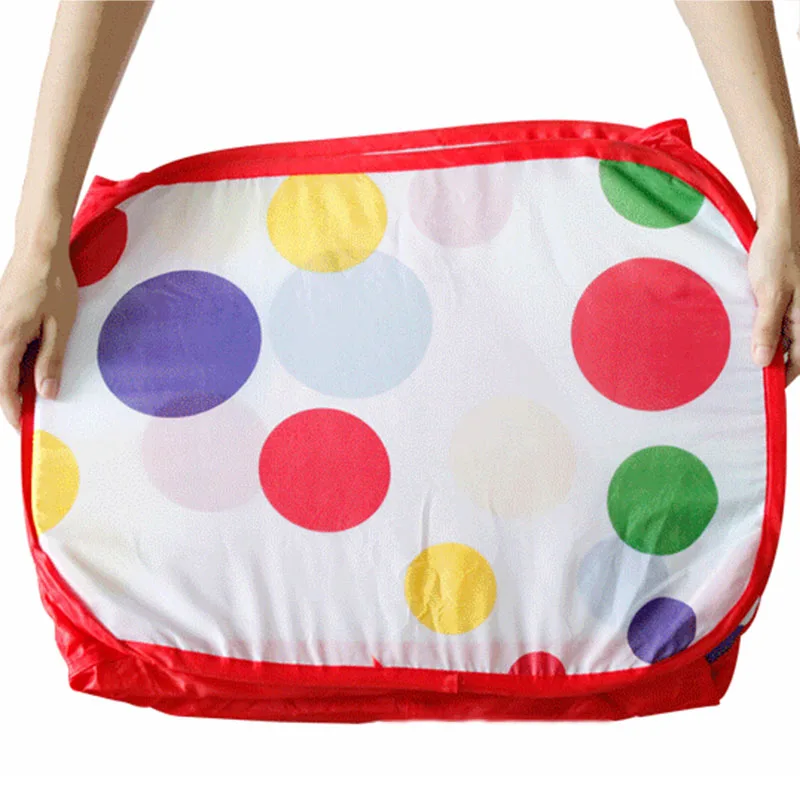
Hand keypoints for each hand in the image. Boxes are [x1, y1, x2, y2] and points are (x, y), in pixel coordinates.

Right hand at [0, 239, 77, 431]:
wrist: (39, 250)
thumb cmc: (54, 284)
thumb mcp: (61, 326)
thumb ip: (51, 360)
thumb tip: (46, 392)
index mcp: (5, 338)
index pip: (1, 386)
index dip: (12, 410)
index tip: (25, 427)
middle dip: (12, 399)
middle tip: (34, 414)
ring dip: (13, 381)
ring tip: (37, 393)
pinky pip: (2, 349)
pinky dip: (13, 364)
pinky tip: (32, 367)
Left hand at [746, 205, 799, 387]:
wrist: (779, 222)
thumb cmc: (778, 253)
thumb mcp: (770, 294)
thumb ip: (767, 328)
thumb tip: (764, 361)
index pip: (798, 359)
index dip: (782, 375)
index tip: (762, 389)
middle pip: (790, 348)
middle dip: (770, 361)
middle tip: (744, 375)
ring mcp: (794, 304)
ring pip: (781, 334)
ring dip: (763, 343)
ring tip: (738, 354)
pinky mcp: (782, 294)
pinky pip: (773, 318)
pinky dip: (760, 326)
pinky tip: (740, 330)